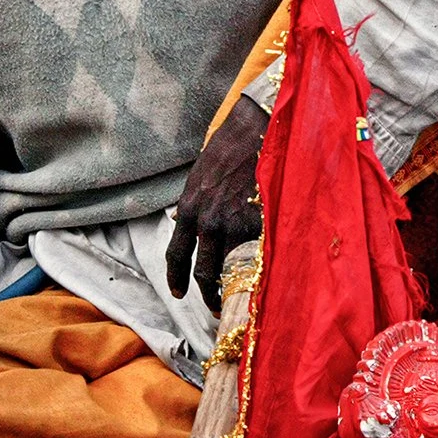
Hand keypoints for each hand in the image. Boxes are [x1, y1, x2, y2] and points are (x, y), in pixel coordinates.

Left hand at [166, 98, 267, 310]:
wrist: (255, 131)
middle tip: (212, 306)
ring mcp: (233, 223)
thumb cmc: (228, 150)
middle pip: (203, 270)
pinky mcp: (258, 222)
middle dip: (206, 293)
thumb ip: (191, 204)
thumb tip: (181, 224)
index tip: (178, 294)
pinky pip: (256, 254)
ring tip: (236, 296)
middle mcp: (207, 221)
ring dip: (231, 286)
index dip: (176, 278)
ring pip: (229, 268)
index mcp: (189, 209)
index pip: (176, 254)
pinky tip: (261, 275)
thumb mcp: (198, 177)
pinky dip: (258, 267)